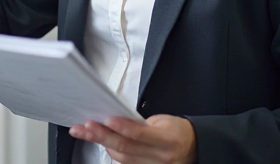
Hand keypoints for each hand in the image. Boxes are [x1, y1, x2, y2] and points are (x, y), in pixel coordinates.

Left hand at [69, 115, 197, 163]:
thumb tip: (117, 121)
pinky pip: (125, 163)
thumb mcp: (164, 122)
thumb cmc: (178, 131)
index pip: (140, 134)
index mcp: (167, 140)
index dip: (123, 127)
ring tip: (86, 132)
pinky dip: (112, 152)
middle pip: (126, 148)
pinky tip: (100, 142)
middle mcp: (160, 158)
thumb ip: (142, 124)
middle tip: (86, 127)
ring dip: (102, 144)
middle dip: (103, 136)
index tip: (107, 119)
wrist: (193, 148)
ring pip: (122, 158)